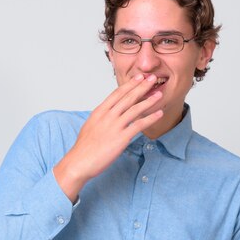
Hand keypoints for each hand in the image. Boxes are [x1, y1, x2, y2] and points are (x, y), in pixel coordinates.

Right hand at [53, 74, 163, 201]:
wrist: (79, 162)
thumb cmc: (84, 147)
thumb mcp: (90, 126)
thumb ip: (101, 118)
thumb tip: (108, 114)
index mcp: (99, 112)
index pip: (116, 94)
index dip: (129, 84)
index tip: (138, 77)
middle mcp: (107, 116)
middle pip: (127, 97)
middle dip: (141, 86)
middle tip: (152, 78)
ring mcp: (114, 126)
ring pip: (135, 109)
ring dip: (149, 100)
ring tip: (159, 94)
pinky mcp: (121, 138)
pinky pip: (139, 125)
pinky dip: (150, 118)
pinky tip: (159, 114)